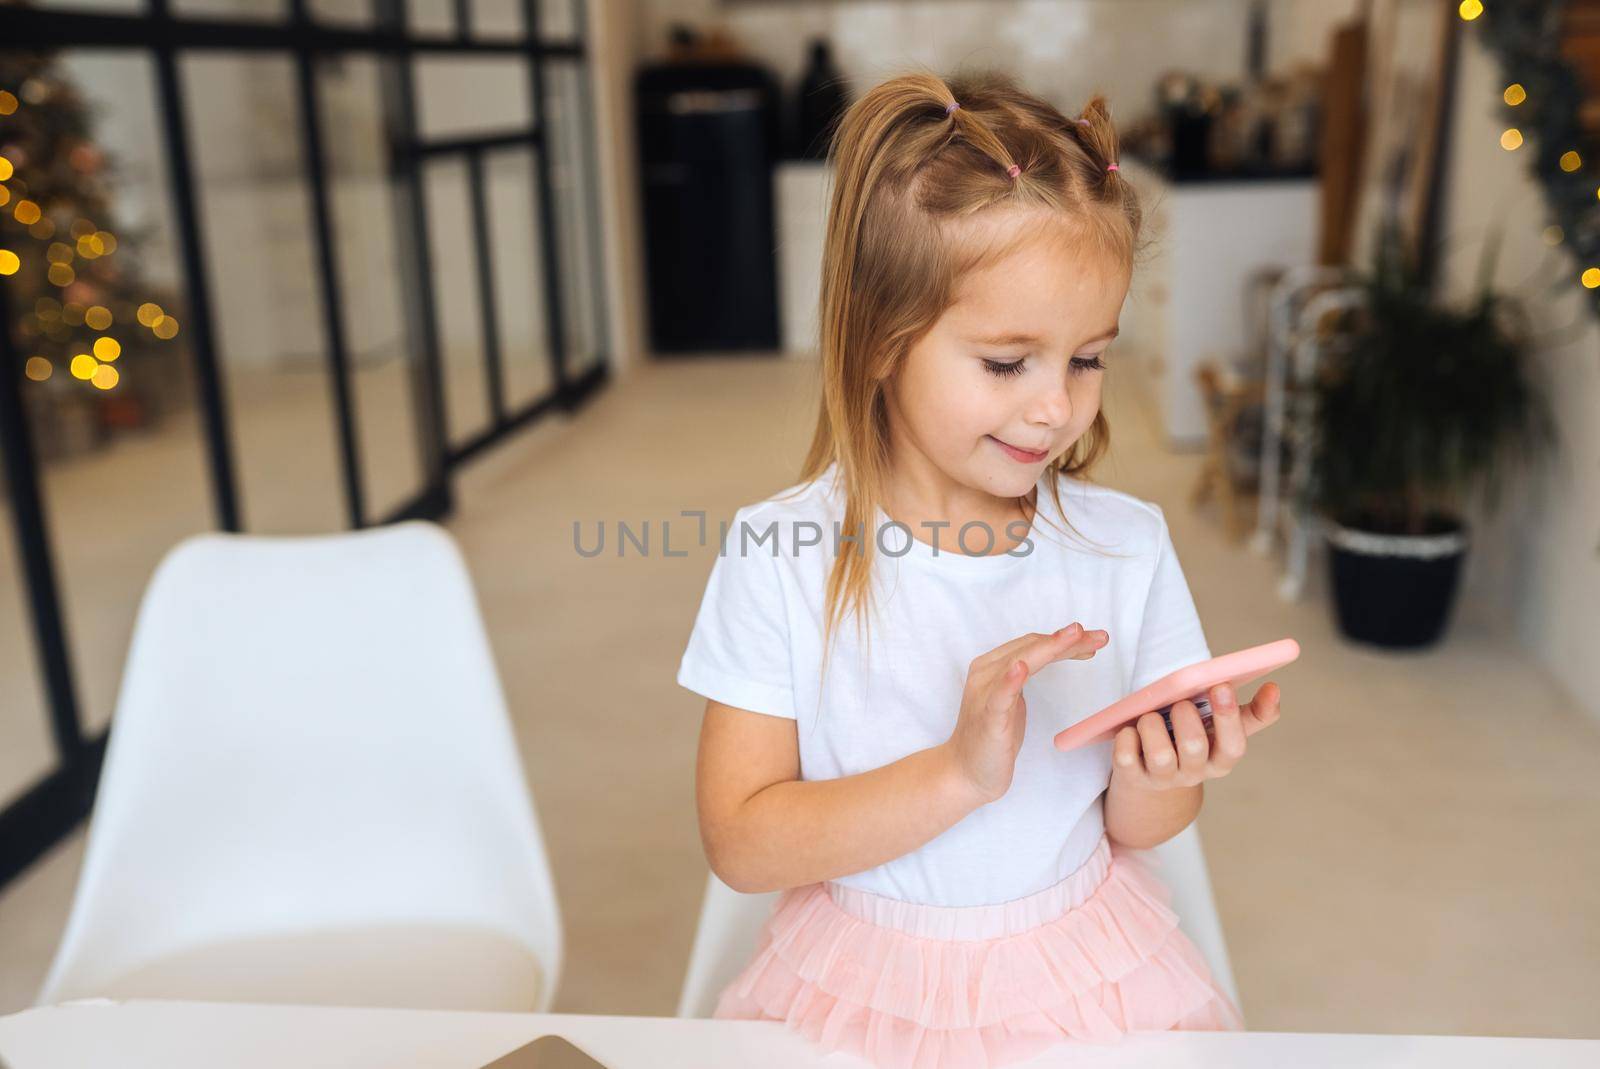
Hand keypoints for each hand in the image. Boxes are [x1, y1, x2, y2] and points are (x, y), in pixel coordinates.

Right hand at [945, 623, 1109, 805]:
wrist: (966, 774)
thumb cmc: (993, 736)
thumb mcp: (1014, 699)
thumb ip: (1028, 674)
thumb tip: (1056, 653)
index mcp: (993, 666)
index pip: (1033, 643)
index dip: (1065, 639)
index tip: (1095, 639)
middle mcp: (986, 674)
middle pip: (1031, 647)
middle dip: (1068, 640)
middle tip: (1100, 636)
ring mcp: (985, 695)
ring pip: (1020, 662)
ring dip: (1048, 647)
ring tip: (1074, 635)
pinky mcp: (988, 719)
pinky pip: (999, 696)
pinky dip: (1010, 680)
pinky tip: (1021, 668)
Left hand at [1109, 681, 1281, 790]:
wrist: (1152, 774)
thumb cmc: (1191, 737)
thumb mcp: (1221, 727)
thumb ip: (1252, 711)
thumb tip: (1274, 689)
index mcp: (1220, 758)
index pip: (1234, 746)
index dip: (1228, 716)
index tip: (1222, 684)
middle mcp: (1194, 772)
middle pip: (1196, 748)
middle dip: (1187, 719)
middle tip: (1180, 701)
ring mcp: (1162, 778)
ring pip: (1161, 756)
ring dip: (1153, 727)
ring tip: (1150, 714)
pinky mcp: (1132, 776)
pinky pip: (1127, 758)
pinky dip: (1127, 738)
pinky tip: (1129, 728)